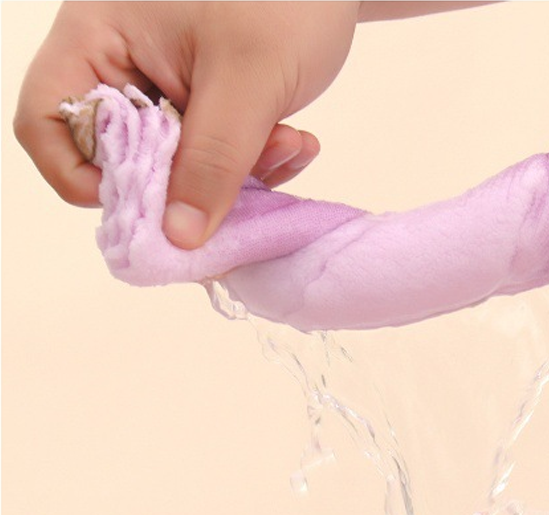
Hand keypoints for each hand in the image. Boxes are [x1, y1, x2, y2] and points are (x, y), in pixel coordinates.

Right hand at [15, 1, 359, 247]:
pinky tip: (296, 140)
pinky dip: (253, 166)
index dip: (83, 177)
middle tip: (249, 174)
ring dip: (235, 179)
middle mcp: (122, 67)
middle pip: (119, 160)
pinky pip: (213, 164)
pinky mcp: (204, 110)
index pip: (47, 122)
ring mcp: (165, 91)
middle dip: (188, 185)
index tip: (150, 204)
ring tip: (288, 143)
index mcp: (99, 38)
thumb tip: (178, 237)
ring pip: (176, 172)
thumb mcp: (248, 81)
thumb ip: (212, 162)